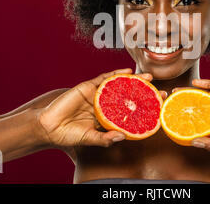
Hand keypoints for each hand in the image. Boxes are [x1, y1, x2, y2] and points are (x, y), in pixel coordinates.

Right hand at [35, 68, 156, 147]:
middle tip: (160, 91)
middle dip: (144, 93)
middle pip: (128, 96)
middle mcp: (105, 104)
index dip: (143, 109)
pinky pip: (104, 78)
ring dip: (134, 80)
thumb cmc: (69, 134)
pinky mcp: (87, 87)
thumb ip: (104, 138)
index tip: (158, 108)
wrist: (49, 127)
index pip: (129, 111)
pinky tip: (127, 72)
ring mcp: (97, 94)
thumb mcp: (90, 138)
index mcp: (107, 116)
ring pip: (118, 85)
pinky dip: (116, 74)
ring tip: (148, 78)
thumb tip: (122, 137)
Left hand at [178, 79, 209, 153]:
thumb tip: (193, 143)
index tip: (173, 118)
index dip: (188, 119)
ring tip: (177, 91)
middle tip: (170, 101)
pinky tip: (196, 83)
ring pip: (207, 95)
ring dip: (192, 92)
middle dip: (186, 104)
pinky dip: (208, 84)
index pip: (201, 121)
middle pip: (201, 106)